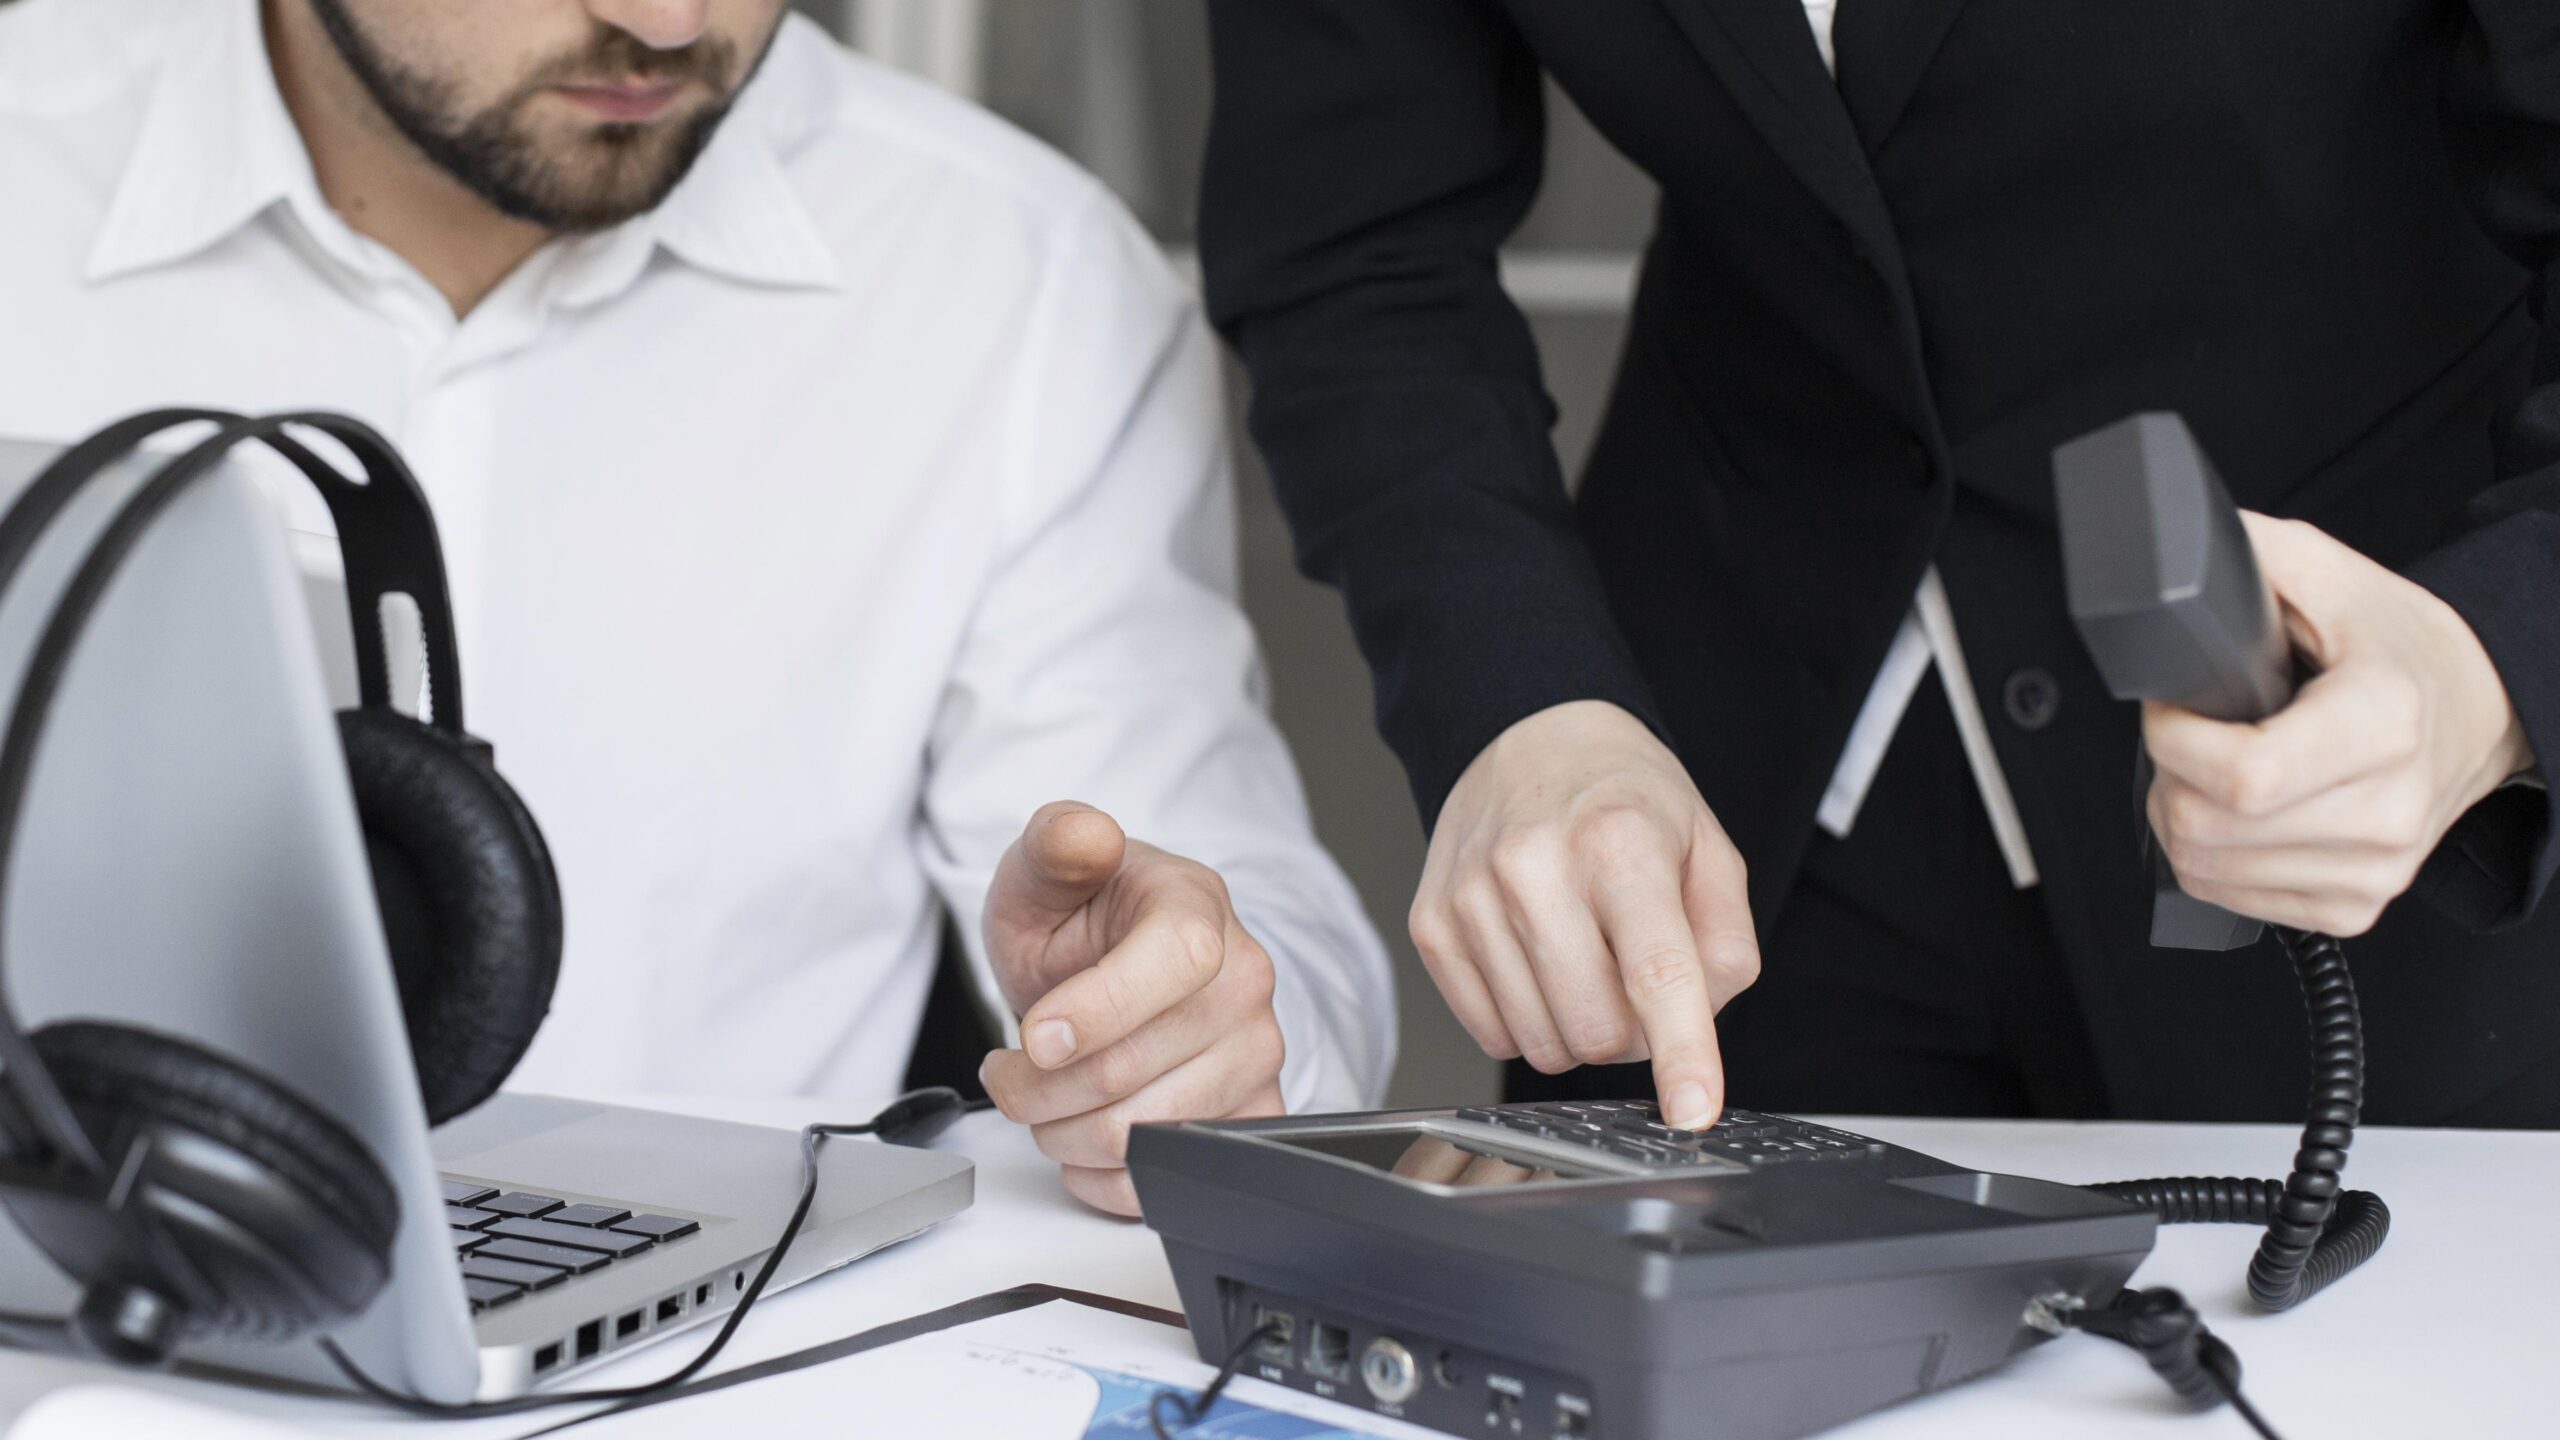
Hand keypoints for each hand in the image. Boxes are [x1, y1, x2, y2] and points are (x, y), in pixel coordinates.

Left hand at [979, 802, 1285, 1215]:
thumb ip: (1057, 845)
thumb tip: (1085, 834)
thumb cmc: (1080, 922)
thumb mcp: (1044, 873)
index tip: (1032, 1035)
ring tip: (1043, 1097)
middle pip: (1130, 1071)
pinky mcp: (1251, 1118)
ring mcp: (1255, 1056)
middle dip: (1038, 1088)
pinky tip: (1080, 1132)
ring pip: (1139, 1136)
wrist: (1111, 967)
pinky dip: (1099, 1175)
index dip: (1093, 1012)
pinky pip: (1167, 1183)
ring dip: (1061, 1131)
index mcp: (1199, 907)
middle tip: (1010, 1068)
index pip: (1175, 962)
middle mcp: (1245, 982)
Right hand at [1408, 700, 1759, 1129]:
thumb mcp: (1709, 850)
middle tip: (1633, 977)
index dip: (1682, 1053)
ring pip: (1542, 1043)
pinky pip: (1490, 1033)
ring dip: (1578, 1029)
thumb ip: (1726, 943)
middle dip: (1631, 1033)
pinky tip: (1537, 964)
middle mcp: (1534, 865)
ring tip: (1584, 960)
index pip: (1657, 970)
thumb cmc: (1625, 801)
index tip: (1693, 1111)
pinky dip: (1528, 1020)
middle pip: (1598, 1029)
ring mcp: (1471, 896)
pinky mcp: (1431, 924)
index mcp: (1619, 840)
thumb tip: (1698, 1027)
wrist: (1528, 738)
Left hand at [2144, 513, 2536, 935]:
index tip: (2174, 707)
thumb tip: (2177, 548)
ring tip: (2214, 769)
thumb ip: (2253, 554)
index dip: (2174, 740)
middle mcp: (2386, 808)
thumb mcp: (2333, 576)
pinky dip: (2208, 858)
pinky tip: (2236, 815)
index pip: (2242, 776)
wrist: (2481, 709)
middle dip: (2167, 772)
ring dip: (2180, 816)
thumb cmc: (2400, 647)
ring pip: (2204, 867)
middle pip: (2206, 826)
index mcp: (2382, 722)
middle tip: (2192, 733)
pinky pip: (2228, 898)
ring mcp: (2375, 868)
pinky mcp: (2354, 906)